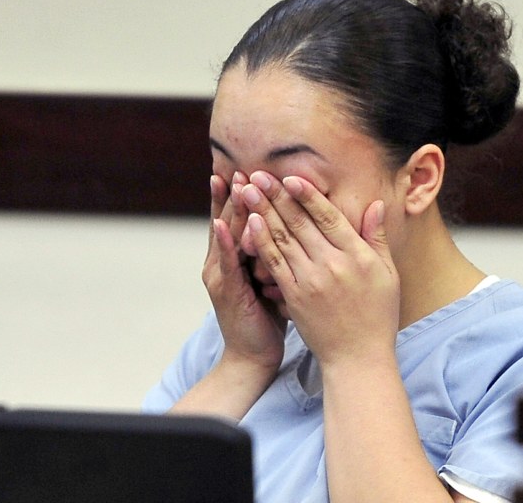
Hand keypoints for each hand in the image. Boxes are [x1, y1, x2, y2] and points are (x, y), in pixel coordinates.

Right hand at [203, 172, 286, 374]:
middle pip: (228, 220)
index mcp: (236, 258)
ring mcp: (221, 276)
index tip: (248, 169)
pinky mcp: (226, 291)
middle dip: (233, 193)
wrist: (254, 355)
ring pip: (226, 236)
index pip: (238, 219)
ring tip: (230, 182)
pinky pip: (227, 263)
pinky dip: (225, 243)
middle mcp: (223, 262)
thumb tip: (300, 226)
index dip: (241, 195)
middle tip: (239, 166)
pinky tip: (223, 224)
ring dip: (228, 209)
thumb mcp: (277, 277)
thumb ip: (281, 251)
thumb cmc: (269, 316)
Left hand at [242, 172, 399, 367]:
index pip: (328, 217)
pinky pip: (274, 264)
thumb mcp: (386, 274)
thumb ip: (376, 238)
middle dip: (277, 196)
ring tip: (246, 190)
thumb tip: (374, 205)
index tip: (291, 176)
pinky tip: (249, 224)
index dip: (307, 194)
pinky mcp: (294, 296)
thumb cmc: (376, 315)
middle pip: (300, 223)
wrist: (358, 358)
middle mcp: (332, 265)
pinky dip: (261, 241)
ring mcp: (310, 281)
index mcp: (356, 256)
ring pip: (282, 238)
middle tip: (257, 174)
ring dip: (262, 211)